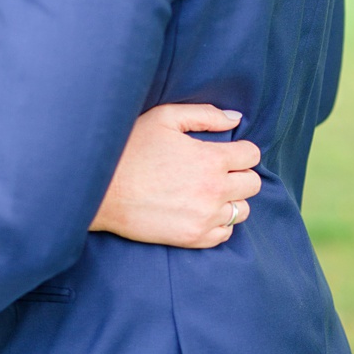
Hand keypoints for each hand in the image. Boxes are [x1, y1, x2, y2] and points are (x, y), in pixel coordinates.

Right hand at [93, 104, 261, 248]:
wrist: (100, 191)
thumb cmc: (130, 149)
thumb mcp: (165, 118)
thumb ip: (205, 115)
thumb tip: (235, 119)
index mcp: (210, 159)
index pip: (252, 155)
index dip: (241, 151)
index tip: (227, 152)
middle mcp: (214, 190)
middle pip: (253, 183)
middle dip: (240, 174)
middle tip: (218, 171)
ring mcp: (204, 217)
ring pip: (243, 210)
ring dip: (231, 199)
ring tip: (209, 192)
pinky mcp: (192, 238)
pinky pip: (224, 234)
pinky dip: (219, 223)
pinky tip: (202, 211)